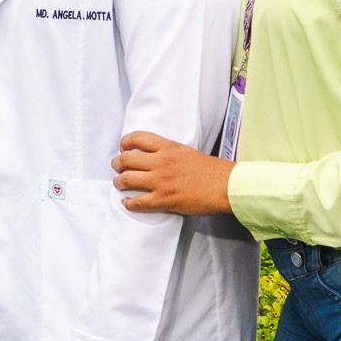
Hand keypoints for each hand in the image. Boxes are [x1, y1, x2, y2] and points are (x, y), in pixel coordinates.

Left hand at [112, 130, 233, 215]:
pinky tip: (127, 202)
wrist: (224, 185)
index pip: (137, 138)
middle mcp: (160, 162)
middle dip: (116, 163)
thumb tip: (152, 157)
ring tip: (119, 183)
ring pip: (127, 179)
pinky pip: (138, 202)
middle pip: (126, 159)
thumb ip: (167, 152)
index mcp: (167, 147)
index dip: (125, 142)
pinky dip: (129, 203)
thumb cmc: (209, 169)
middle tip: (116, 166)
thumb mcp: (185, 151)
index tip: (123, 147)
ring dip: (119, 182)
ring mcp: (161, 181)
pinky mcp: (164, 199)